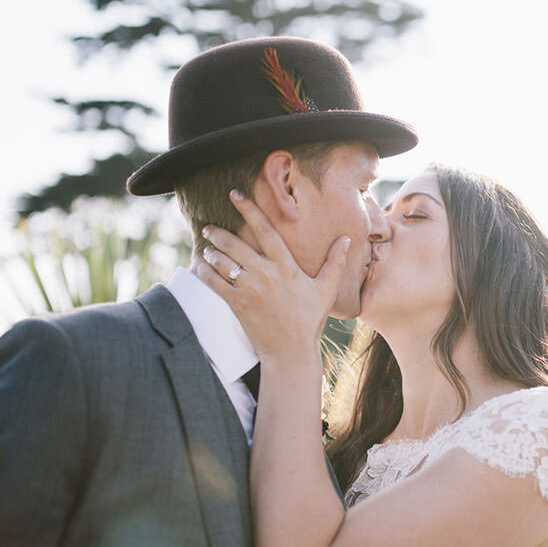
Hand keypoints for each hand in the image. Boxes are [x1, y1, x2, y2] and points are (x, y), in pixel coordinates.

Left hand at [195, 190, 350, 360]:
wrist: (291, 351)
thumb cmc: (310, 319)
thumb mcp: (326, 289)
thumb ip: (335, 262)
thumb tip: (347, 238)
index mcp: (287, 267)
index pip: (266, 231)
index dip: (249, 210)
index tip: (235, 195)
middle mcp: (267, 274)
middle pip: (236, 244)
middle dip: (218, 233)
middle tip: (208, 227)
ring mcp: (250, 290)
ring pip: (222, 262)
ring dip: (210, 253)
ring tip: (206, 248)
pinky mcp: (238, 305)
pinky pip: (214, 283)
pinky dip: (204, 272)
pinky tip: (200, 267)